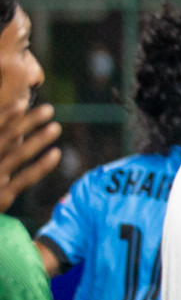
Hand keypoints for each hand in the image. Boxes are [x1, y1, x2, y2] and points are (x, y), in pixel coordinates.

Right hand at [0, 98, 61, 214]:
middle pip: (6, 138)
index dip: (6, 115)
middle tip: (50, 109)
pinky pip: (24, 179)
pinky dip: (41, 165)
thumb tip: (11, 121)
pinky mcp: (2, 198)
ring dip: (38, 139)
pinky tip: (56, 153)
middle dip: (27, 122)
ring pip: (18, 155)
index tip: (23, 101)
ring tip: (56, 126)